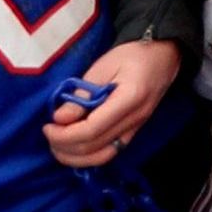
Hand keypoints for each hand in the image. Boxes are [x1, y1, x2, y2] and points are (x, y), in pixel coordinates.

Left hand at [41, 39, 179, 165]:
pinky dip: (88, 156)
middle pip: (93, 147)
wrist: (163, 55)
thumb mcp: (104, 66)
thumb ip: (83, 93)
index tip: (48, 125)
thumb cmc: (133, 55)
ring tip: (58, 144)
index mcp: (129, 99)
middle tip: (49, 132)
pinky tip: (75, 147)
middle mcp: (135, 119)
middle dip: (64, 146)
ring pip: (101, 157)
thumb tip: (60, 118)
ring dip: (74, 157)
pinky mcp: (134, 131)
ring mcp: (136, 128)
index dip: (64, 134)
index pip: (91, 130)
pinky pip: (109, 152)